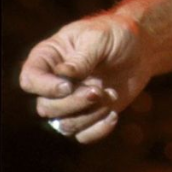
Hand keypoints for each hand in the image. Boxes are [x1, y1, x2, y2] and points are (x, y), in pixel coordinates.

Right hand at [19, 13, 151, 142]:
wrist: (141, 48)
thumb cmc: (116, 34)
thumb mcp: (99, 38)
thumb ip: (80, 59)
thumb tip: (62, 76)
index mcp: (49, 57)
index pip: (29, 79)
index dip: (45, 88)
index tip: (68, 86)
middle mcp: (54, 83)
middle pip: (46, 108)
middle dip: (74, 102)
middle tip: (99, 89)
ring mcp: (70, 102)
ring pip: (64, 125)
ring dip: (90, 115)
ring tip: (111, 94)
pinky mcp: (88, 115)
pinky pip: (82, 136)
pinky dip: (98, 129)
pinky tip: (113, 114)